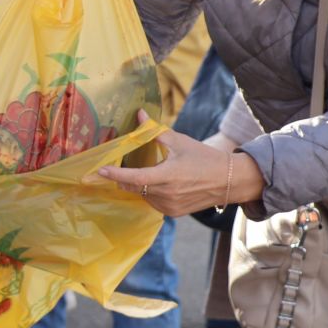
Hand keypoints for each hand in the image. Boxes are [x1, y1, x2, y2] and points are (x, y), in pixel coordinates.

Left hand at [95, 112, 265, 215]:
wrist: (228, 181)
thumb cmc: (204, 157)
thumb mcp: (180, 142)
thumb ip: (155, 131)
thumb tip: (139, 114)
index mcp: (167, 176)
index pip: (134, 177)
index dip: (115, 174)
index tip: (99, 170)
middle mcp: (166, 195)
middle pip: (134, 186)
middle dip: (123, 176)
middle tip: (115, 166)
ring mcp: (169, 207)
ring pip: (142, 195)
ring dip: (139, 184)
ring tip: (151, 171)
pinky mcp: (173, 213)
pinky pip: (152, 202)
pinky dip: (150, 192)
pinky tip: (160, 182)